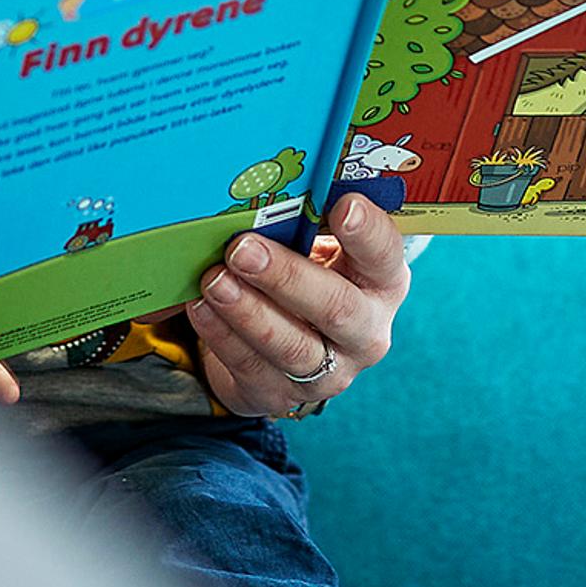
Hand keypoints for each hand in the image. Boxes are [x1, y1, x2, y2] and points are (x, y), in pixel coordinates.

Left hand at [190, 196, 406, 418]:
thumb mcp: (314, 247)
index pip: (385, 255)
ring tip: (215, 281)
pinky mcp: (284, 395)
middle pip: (336, 308)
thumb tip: (261, 192)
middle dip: (286, 277)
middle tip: (243, 249)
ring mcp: (330, 371)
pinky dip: (222, 336)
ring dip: (248, 311)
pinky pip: (252, 368)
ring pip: (292, 346)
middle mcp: (366, 332)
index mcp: (382, 281)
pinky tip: (200, 307)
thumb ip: (302, 225)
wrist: (285, 339)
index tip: (343, 206)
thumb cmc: (304, 273)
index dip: (367, 232)